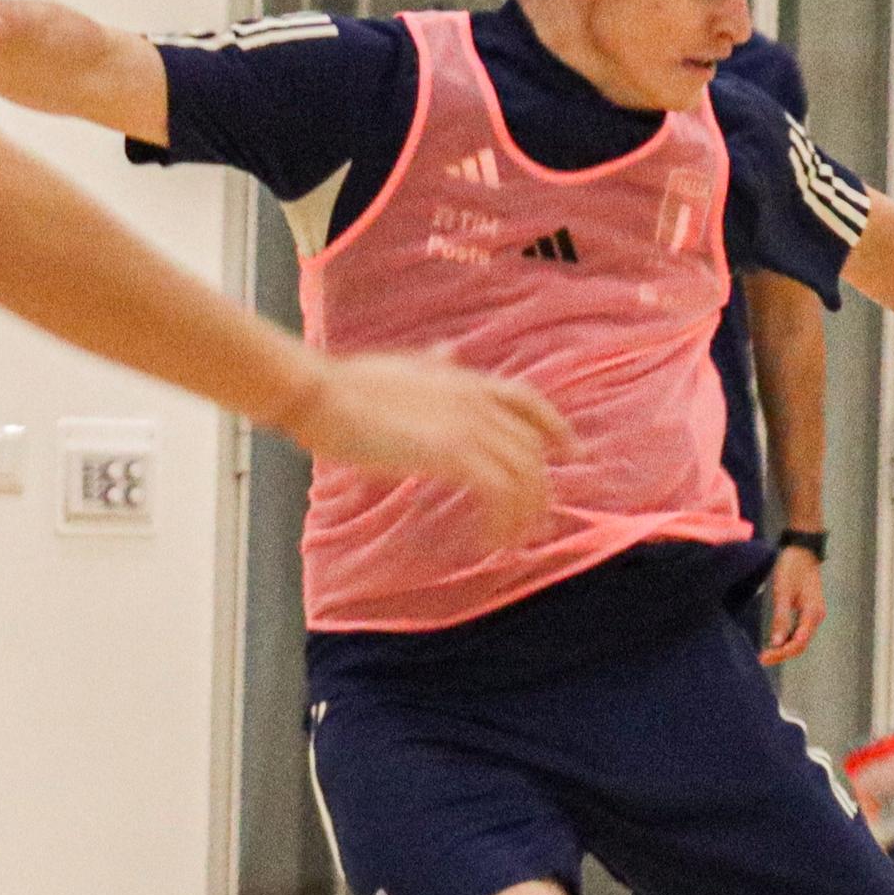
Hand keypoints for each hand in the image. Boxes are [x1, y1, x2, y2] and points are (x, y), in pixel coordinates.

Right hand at [281, 354, 573, 544]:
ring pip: (523, 474)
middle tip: (539, 524)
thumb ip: (432, 365)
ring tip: (511, 542)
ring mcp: (466, 425)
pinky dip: (501, 521)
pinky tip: (487, 541)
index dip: (556, 427)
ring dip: (523, 513)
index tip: (572, 452)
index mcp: (465, 380)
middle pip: (531, 447)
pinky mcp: (452, 452)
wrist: (321, 396)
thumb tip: (449, 352)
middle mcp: (475, 400)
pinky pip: (499, 492)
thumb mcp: (402, 369)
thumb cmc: (347, 387)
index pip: (528, 401)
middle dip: (541, 488)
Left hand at [760, 545, 825, 665]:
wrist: (803, 550)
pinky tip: (775, 643)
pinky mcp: (808, 612)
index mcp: (813, 613)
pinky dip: (787, 640)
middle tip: (762, 659)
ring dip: (784, 649)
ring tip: (766, 655)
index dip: (781, 653)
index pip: (798, 643)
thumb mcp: (783, 591)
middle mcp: (816, 617)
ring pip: (800, 640)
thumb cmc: (792, 567)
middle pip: (800, 645)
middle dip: (782, 654)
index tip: (763, 658)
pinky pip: (799, 632)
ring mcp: (814, 615)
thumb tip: (776, 643)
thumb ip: (780, 618)